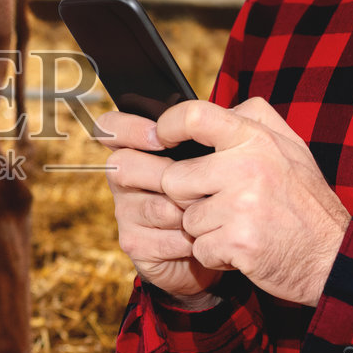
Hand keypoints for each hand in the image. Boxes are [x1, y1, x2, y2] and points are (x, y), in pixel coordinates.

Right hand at [95, 110, 222, 300]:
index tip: (160, 137)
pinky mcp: (135, 243)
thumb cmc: (218, 190)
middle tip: (199, 184)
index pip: (110, 127)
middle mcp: (123, 177)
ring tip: (211, 212)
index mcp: (137, 147)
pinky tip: (202, 237)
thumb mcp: (222, 153)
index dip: (128, 128)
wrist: (220, 241)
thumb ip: (225, 127)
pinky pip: (162, 239)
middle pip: (122, 165)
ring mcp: (126, 211)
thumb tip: (242, 108)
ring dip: (189, 211)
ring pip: (154, 206)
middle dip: (166, 175)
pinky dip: (190, 240)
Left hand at [157, 98, 350, 306]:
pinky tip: (242, 248)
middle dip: (189, 198)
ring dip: (206, 230)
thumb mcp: (291, 149)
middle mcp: (248, 167)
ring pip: (186, 218)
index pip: (194, 116)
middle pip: (175, 178)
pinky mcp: (238, 242)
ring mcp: (242, 206)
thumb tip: (218, 107)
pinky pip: (199, 248)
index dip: (168, 127)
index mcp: (257, 138)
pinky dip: (215, 255)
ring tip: (239, 227)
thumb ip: (255, 122)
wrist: (334, 258)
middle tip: (221, 206)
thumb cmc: (306, 203)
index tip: (162, 138)